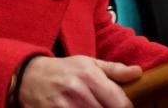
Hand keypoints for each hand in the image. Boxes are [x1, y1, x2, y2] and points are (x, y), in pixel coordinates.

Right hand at [17, 55, 141, 107]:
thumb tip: (138, 72)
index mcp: (89, 76)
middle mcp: (77, 91)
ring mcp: (63, 107)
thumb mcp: (88, 63)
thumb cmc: (64, 70)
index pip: (120, 103)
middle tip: (105, 106)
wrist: (29, 77)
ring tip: (93, 106)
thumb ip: (114, 70)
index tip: (123, 107)